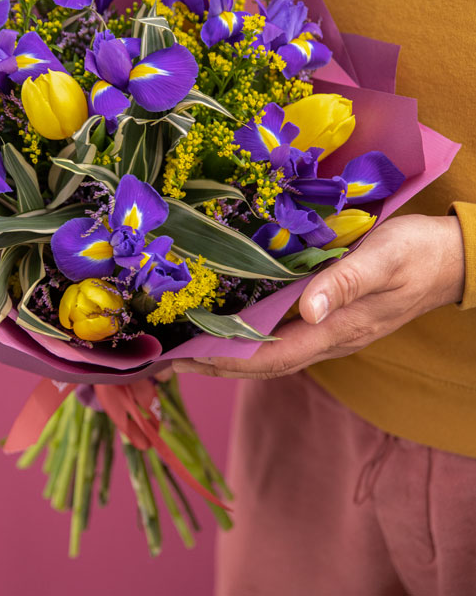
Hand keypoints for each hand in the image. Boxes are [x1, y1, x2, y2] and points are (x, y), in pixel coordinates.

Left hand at [173, 214, 464, 379]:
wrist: (452, 258)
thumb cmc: (417, 253)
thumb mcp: (383, 260)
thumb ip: (345, 284)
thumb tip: (307, 311)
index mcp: (338, 329)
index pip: (270, 357)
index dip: (225, 362)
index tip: (184, 360)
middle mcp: (330, 338)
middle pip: (264, 362)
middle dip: (217, 364)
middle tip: (169, 359)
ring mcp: (332, 330)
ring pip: (272, 352)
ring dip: (230, 353)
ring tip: (190, 346)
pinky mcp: (333, 317)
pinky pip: (285, 335)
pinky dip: (253, 335)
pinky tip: (234, 324)